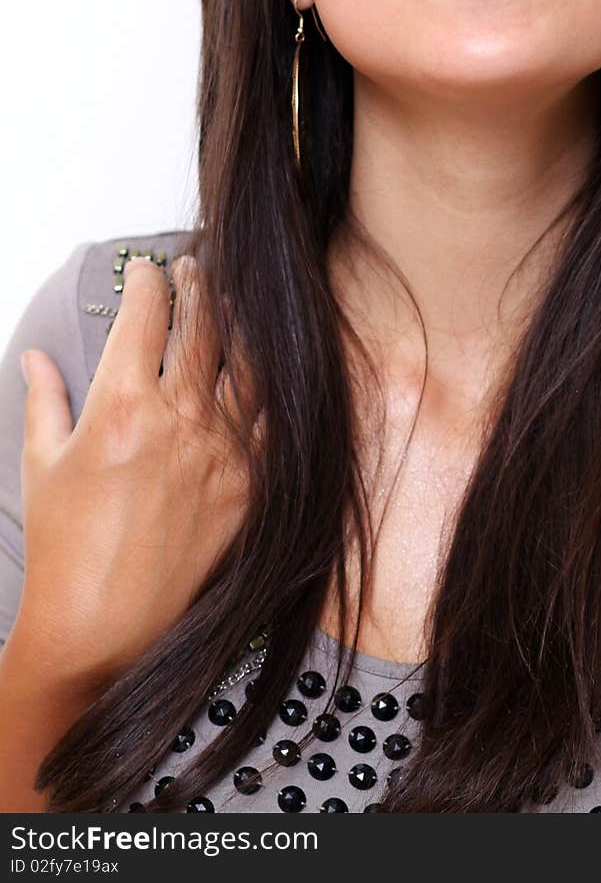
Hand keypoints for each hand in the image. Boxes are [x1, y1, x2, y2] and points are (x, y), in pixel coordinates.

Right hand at [15, 255, 260, 694]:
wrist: (104, 625)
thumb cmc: (65, 546)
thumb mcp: (42, 463)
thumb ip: (45, 398)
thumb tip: (36, 355)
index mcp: (121, 403)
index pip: (146, 314)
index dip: (149, 281)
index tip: (148, 270)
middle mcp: (178, 417)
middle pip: (202, 326)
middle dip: (199, 286)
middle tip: (196, 268)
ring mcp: (221, 449)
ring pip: (245, 363)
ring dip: (239, 325)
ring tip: (234, 305)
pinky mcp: (249, 483)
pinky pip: (271, 419)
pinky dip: (269, 387)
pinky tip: (265, 368)